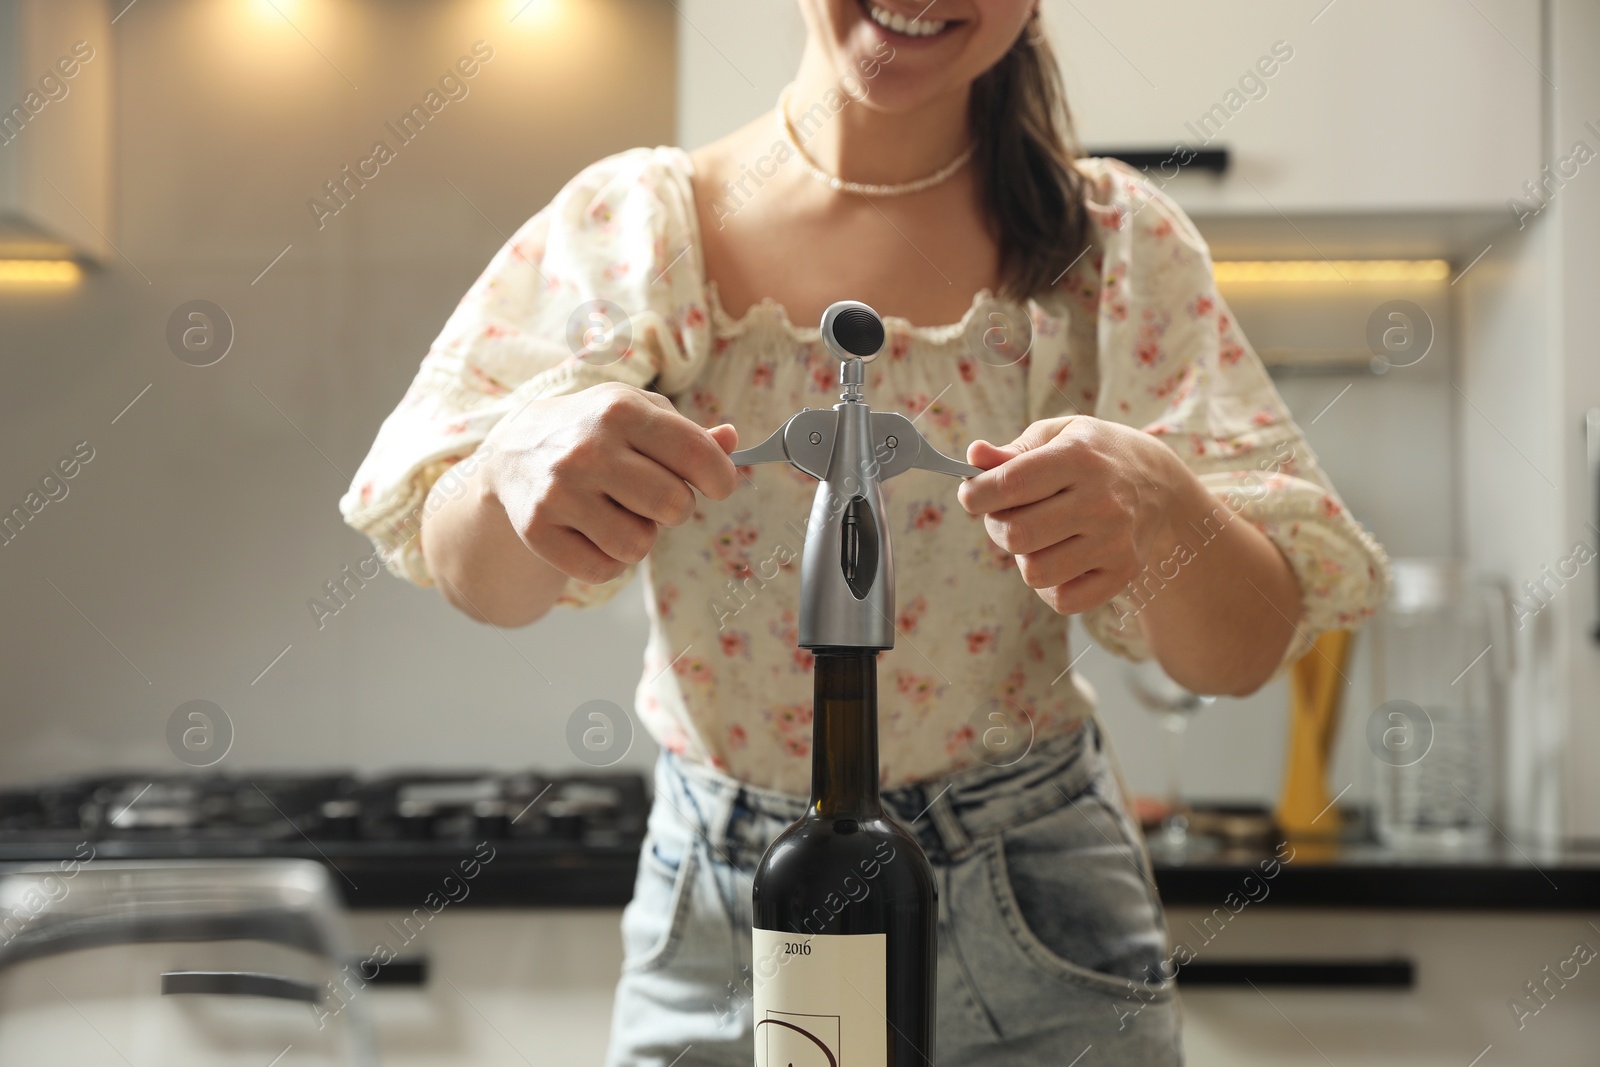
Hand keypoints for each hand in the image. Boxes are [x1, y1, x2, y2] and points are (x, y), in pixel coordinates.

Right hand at [484, 382, 738, 584]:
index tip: (716, 484)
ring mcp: (560, 492)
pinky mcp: (537, 530)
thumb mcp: (638, 414)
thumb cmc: (595, 431)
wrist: (514, 450)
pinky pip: (603, 570)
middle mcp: (589, 450)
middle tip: (654, 496)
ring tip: (619, 512)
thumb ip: (690, 433)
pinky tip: (593, 532)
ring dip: (640, 537)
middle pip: (675, 507)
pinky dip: (608, 561)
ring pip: (638, 545)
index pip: (697, 456)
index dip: (721, 479)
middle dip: (676, 508)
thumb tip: (732, 442)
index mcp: (621, 411)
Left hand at [956, 416, 1189, 614]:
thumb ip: (1011, 451)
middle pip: (1017, 534)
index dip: (976, 494)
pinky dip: (1049, 586)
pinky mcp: (1122, 573)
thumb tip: (973, 456)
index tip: (971, 495)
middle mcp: (1101, 501)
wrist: (1159, 484)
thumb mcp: (1056, 436)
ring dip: (1023, 557)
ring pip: (1035, 572)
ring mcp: (1115, 541)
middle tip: (1007, 515)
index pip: (1011, 483)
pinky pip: (1063, 600)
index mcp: (1079, 457)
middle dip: (996, 526)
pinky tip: (1058, 559)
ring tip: (1039, 536)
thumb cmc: (1093, 455)